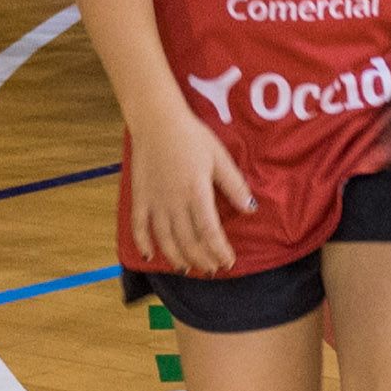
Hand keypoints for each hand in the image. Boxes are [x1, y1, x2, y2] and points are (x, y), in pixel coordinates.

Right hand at [130, 101, 257, 273]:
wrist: (157, 121)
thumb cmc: (192, 137)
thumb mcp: (220, 158)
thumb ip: (234, 186)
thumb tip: (251, 209)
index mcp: (196, 193)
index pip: (210, 232)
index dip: (219, 251)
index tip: (229, 262)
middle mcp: (174, 203)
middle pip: (188, 242)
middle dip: (203, 260)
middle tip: (213, 269)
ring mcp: (154, 202)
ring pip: (165, 240)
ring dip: (178, 259)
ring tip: (189, 269)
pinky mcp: (139, 198)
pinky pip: (139, 227)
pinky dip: (144, 244)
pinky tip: (151, 255)